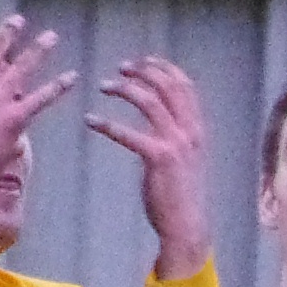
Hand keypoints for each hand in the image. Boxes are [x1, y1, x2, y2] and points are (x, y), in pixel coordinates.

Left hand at [90, 54, 212, 279]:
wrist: (187, 225)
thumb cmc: (181, 195)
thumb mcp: (184, 159)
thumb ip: (174, 136)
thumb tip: (155, 121)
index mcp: (197, 129)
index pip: (184, 85)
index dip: (163, 67)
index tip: (142, 61)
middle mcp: (190, 131)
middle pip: (168, 85)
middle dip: (142, 70)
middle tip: (120, 69)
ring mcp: (176, 143)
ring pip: (149, 100)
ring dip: (124, 88)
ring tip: (104, 86)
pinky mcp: (158, 158)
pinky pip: (128, 132)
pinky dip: (106, 123)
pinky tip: (90, 121)